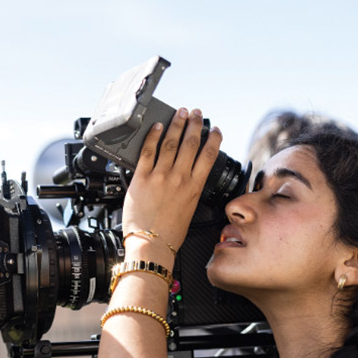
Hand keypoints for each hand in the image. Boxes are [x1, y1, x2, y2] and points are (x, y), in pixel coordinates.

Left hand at [122, 108, 221, 252]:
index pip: (208, 156)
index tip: (214, 129)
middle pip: (190, 143)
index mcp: (194, 188)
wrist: (151, 245)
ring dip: (177, 124)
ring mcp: (160, 177)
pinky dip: (153, 136)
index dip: (213, 139)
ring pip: (171, 142)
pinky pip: (148, 151)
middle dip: (195, 124)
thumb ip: (188, 190)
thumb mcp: (188, 210)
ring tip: (180, 113)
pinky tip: (157, 126)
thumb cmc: (169, 234)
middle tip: (196, 113)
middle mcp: (179, 179)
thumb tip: (187, 178)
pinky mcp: (142, 178)